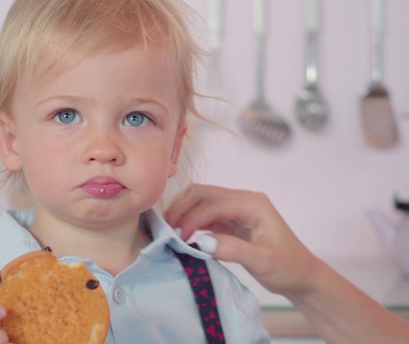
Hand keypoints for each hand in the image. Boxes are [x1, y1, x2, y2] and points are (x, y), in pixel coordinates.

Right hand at [164, 184, 320, 295]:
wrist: (302, 276)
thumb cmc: (288, 268)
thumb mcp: (263, 262)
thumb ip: (234, 250)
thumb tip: (203, 241)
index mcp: (253, 204)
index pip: (214, 204)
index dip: (192, 217)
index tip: (178, 237)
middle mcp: (243, 200)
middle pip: (203, 193)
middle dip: (182, 208)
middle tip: (167, 230)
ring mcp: (236, 208)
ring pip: (200, 200)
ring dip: (183, 211)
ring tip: (171, 231)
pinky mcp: (230, 219)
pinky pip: (204, 212)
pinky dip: (189, 220)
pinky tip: (182, 234)